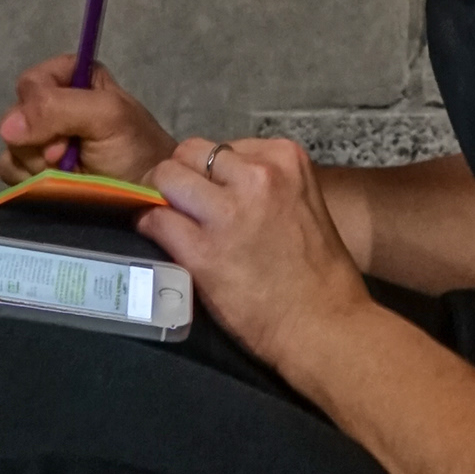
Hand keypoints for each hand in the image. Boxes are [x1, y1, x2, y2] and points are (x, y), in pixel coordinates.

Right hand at [0, 54, 178, 186]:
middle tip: (67, 154)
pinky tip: (54, 184)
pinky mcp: (33, 172)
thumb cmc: (135, 150)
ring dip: (37, 163)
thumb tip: (7, 126)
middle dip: (40, 140)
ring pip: (12, 146)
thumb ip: (58, 108)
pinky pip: (10, 171)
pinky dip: (30, 180)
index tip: (64, 128)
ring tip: (67, 170)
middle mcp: (54, 106)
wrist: (145, 197)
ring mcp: (42, 141)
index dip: (40, 106)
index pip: (32, 81)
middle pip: (16, 116)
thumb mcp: (107, 115)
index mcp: (74, 79)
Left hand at [140, 135, 372, 378]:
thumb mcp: (302, 202)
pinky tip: (154, 236)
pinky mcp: (202, 251)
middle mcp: (256, 175)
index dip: (210, 172)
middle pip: (190, 152)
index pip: (224, 147)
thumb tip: (219, 184)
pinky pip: (157, 220)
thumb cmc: (318, 272)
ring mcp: (228, 212)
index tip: (209, 194)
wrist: (325, 325)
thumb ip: (264, 185)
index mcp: (284, 158)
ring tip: (165, 217)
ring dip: (160, 195)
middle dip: (180, 175)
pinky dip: (149, 225)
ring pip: (167, 177)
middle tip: (178, 202)